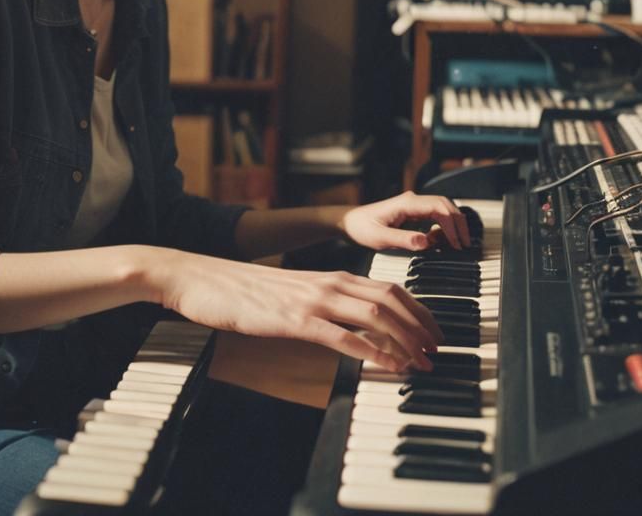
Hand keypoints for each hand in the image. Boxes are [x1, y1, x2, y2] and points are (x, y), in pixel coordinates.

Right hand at [152, 250, 442, 372]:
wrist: (203, 278)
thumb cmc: (244, 290)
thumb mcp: (292, 293)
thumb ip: (324, 305)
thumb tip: (351, 328)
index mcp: (330, 275)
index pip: (390, 287)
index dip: (419, 310)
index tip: (435, 332)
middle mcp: (328, 282)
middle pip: (392, 298)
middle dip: (422, 326)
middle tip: (438, 351)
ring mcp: (312, 300)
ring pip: (375, 314)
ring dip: (405, 339)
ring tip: (422, 362)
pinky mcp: (294, 320)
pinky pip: (342, 337)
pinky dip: (372, 352)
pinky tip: (387, 367)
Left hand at [339, 191, 470, 252]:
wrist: (348, 223)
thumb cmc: (361, 228)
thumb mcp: (380, 238)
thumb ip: (403, 239)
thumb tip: (426, 241)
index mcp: (407, 203)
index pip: (439, 208)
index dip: (452, 225)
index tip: (457, 243)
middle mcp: (413, 201)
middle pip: (445, 205)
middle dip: (459, 223)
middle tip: (465, 244)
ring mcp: (413, 206)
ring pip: (442, 209)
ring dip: (453, 224)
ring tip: (458, 243)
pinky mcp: (412, 213)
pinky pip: (434, 216)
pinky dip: (443, 227)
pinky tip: (443, 241)